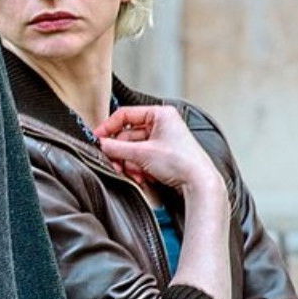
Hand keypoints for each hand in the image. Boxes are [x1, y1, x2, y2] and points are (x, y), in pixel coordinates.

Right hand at [94, 105, 222, 197]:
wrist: (200, 184)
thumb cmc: (181, 162)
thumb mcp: (142, 153)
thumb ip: (116, 148)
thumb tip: (100, 144)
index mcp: (160, 114)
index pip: (125, 115)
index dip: (109, 127)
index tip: (98, 139)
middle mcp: (162, 124)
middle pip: (128, 134)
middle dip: (121, 152)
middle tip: (113, 162)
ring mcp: (163, 140)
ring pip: (133, 148)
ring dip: (129, 162)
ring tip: (131, 173)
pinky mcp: (163, 154)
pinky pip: (141, 157)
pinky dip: (137, 167)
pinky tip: (141, 177)